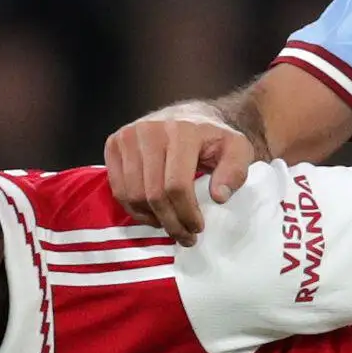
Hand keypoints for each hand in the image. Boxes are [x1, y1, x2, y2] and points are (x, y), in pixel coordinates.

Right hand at [105, 107, 258, 244]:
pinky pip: (119, 189)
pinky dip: (135, 209)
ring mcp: (128, 136)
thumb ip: (235, 171)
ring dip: (152, 219)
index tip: (198, 228)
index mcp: (182, 131)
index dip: (186, 214)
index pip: (177, 185)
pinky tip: (153, 214)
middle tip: (185, 236)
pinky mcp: (114, 144)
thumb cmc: (212, 138)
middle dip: (171, 222)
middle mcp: (150, 130)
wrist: (189, 116)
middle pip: (153, 194)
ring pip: (133, 195)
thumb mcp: (237, 149)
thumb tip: (218, 196)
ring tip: (170, 225)